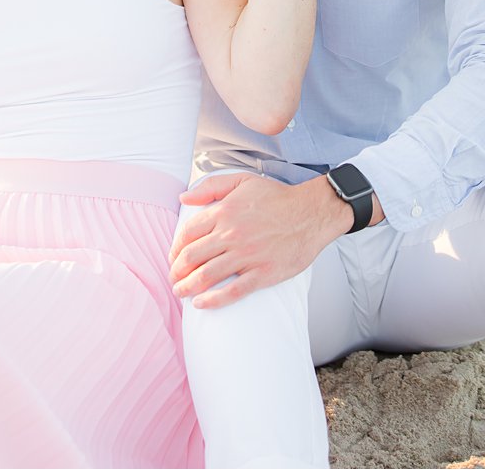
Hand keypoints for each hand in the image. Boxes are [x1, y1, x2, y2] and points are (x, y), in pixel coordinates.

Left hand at [168, 174, 352, 308]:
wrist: (312, 213)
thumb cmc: (276, 197)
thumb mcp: (241, 181)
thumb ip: (210, 187)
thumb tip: (183, 198)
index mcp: (223, 213)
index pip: (188, 234)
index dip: (175, 248)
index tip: (173, 258)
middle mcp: (230, 235)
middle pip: (192, 256)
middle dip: (177, 270)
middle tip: (173, 279)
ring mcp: (247, 256)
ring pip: (207, 274)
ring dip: (188, 286)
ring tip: (179, 292)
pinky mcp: (263, 274)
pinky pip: (233, 291)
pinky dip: (214, 300)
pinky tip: (201, 303)